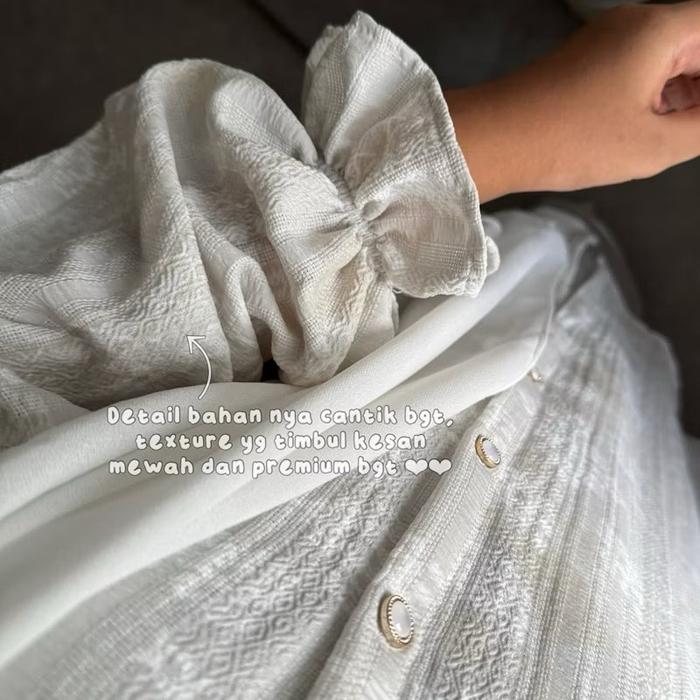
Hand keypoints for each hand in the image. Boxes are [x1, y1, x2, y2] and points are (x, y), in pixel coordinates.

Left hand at [446, 2, 699, 201]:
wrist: (492, 141)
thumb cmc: (573, 141)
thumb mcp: (653, 143)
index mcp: (659, 29)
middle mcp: (633, 23)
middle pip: (694, 42)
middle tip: (693, 131)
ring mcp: (602, 42)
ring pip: (664, 57)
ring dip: (681, 92)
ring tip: (677, 134)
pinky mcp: (581, 63)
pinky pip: (634, 68)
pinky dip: (651, 93)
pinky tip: (647, 128)